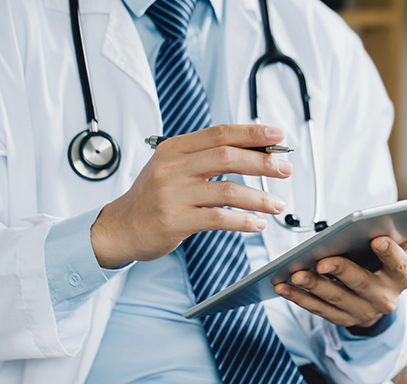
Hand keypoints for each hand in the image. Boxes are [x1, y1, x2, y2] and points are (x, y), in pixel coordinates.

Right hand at [91, 124, 292, 268]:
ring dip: (259, 198)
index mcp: (174, 148)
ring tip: (277, 204)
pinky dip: (243, 221)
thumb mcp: (172, 168)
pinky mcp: (175, 221)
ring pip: (228, 190)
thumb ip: (204, 158)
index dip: (252, 132)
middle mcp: (173, 168)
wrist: (121, 228)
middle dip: (263, 161)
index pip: (220, 133)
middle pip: (227, 157)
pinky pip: (218, 218)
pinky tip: (257, 224)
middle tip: (285, 169)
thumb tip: (253, 151)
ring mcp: (173, 194)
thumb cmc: (153, 198)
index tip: (278, 135)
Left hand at [273, 221, 406, 327]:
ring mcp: (360, 311)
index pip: (398, 265)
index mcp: (401, 278)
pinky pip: (317, 309)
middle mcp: (383, 298)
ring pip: (335, 298)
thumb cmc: (386, 268)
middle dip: (341, 271)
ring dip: (314, 286)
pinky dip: (299, 298)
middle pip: (361, 283)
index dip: (388, 252)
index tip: (377, 238)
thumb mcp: (403, 251)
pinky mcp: (340, 319)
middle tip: (323, 260)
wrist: (378, 302)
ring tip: (296, 273)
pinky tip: (283, 285)